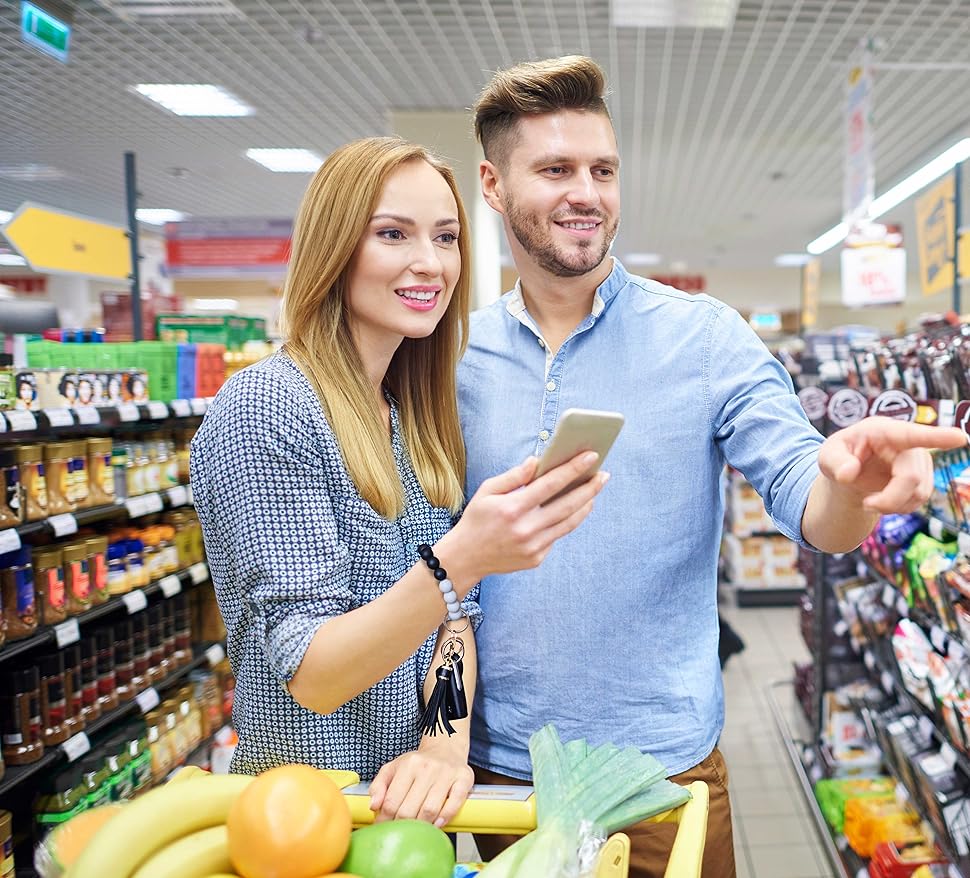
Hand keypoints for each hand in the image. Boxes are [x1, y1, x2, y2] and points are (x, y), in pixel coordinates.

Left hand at [368, 744, 473, 826]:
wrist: (446, 749)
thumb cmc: (419, 763)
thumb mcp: (394, 767)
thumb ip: (379, 785)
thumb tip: (374, 806)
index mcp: (408, 764)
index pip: (391, 801)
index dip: (384, 820)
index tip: (383, 828)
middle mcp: (427, 767)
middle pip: (409, 809)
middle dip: (402, 826)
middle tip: (400, 832)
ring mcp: (446, 773)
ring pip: (430, 810)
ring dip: (422, 826)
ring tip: (417, 830)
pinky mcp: (464, 778)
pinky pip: (453, 804)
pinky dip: (445, 818)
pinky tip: (437, 823)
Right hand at [440, 452, 608, 580]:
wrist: (466, 558)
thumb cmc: (476, 518)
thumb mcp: (487, 491)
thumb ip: (515, 476)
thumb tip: (538, 461)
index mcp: (513, 508)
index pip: (551, 484)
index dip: (573, 468)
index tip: (591, 456)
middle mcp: (526, 528)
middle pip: (568, 505)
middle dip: (589, 487)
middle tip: (604, 475)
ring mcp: (533, 546)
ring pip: (569, 523)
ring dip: (585, 505)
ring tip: (594, 491)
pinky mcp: (536, 558)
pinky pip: (557, 536)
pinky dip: (567, 521)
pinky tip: (574, 509)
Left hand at [818, 419, 965, 511]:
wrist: (850, 471)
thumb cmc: (839, 457)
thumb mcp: (826, 456)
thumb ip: (834, 462)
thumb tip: (848, 474)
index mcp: (882, 431)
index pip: (910, 434)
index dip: (937, 437)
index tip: (960, 438)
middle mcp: (906, 443)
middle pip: (911, 478)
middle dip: (890, 499)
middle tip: (866, 506)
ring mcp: (919, 460)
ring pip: (918, 493)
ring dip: (892, 505)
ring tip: (870, 500)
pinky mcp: (924, 477)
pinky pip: (919, 500)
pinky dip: (899, 507)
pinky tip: (884, 500)